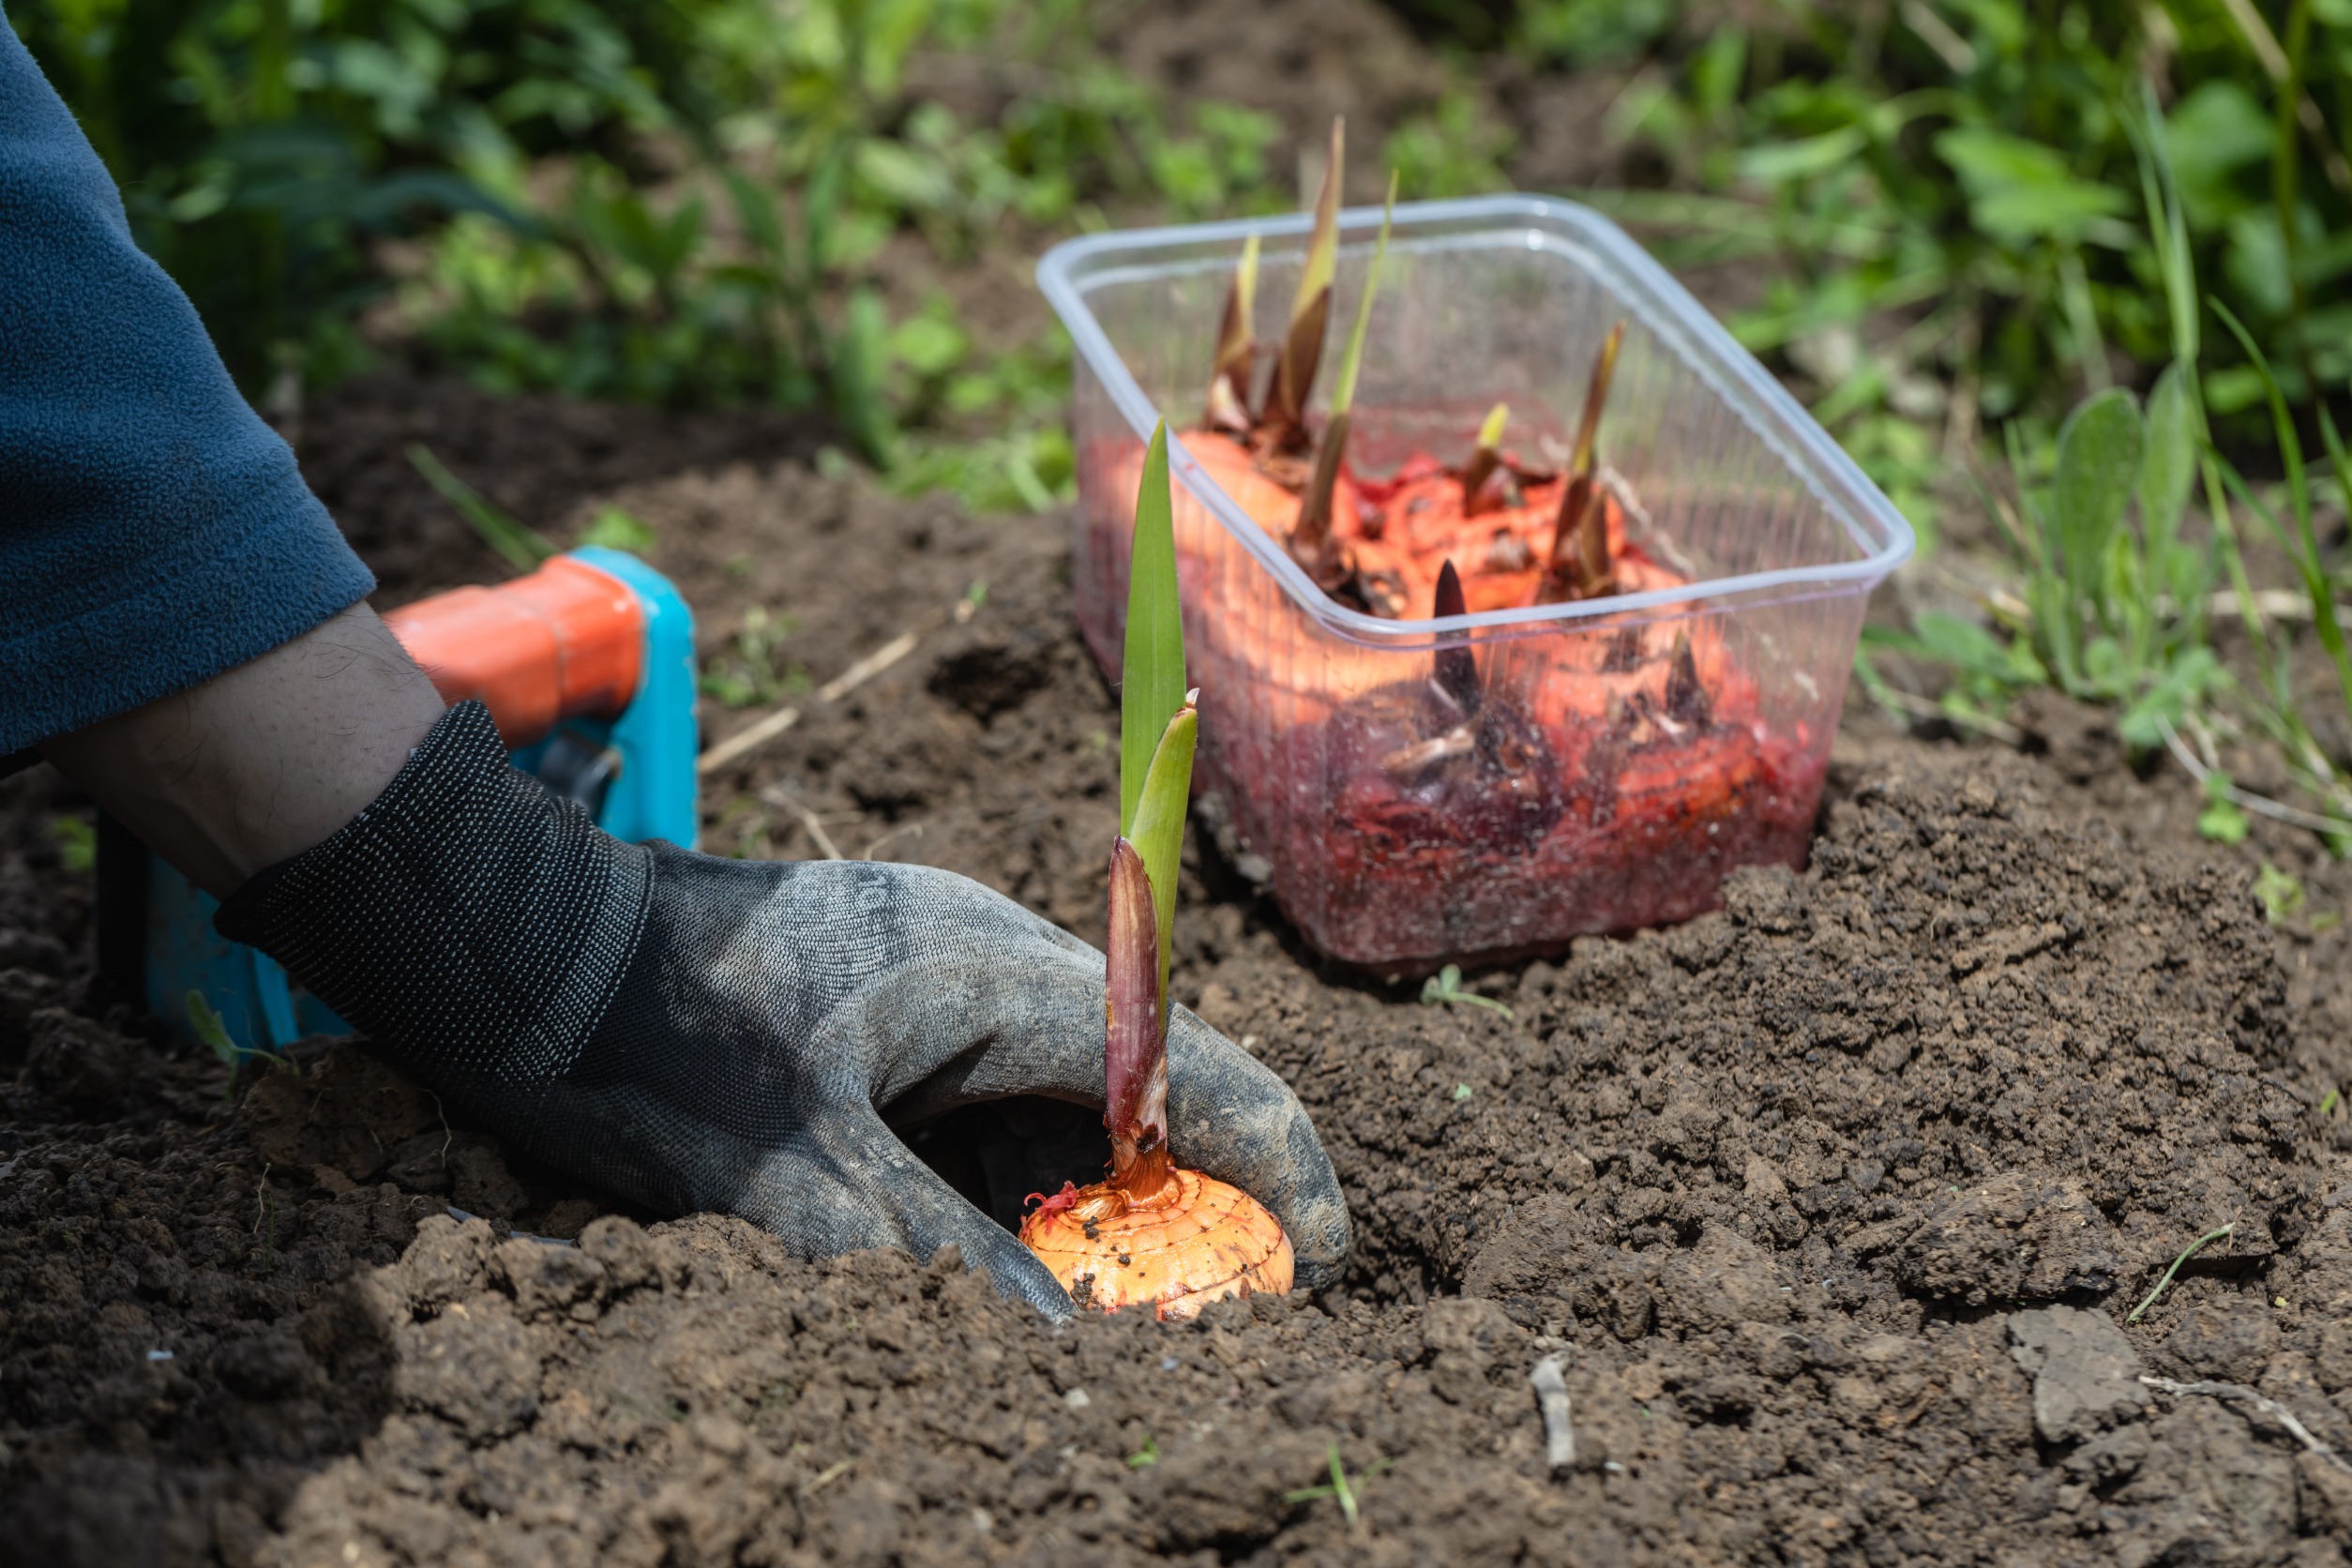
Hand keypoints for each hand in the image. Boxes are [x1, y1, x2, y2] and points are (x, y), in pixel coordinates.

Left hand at [217, 703, 1348, 1316]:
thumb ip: (942, 1266)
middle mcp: (993, 960)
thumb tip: (1062, 1362)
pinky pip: (997, 1085)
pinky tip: (987, 1240)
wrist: (530, 947)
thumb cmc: (662, 1049)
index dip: (1279, 1165)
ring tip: (1090, 1299)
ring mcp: (943, 969)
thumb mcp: (800, 1182)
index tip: (1327, 1262)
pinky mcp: (897, 992)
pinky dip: (1016, 1168)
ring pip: (1069, 1092)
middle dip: (1187, 1200)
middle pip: (1145, 1081)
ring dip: (1092, 1192)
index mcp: (997, 980)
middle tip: (1195, 1317)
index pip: (1191, 1069)